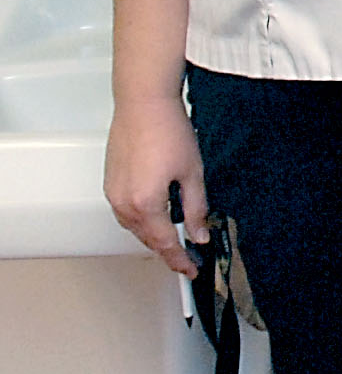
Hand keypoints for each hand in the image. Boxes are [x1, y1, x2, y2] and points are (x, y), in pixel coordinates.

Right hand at [105, 93, 206, 276]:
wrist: (144, 104)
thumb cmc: (168, 131)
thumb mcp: (193, 173)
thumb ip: (196, 208)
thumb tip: (199, 234)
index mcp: (145, 204)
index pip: (165, 244)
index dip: (180, 260)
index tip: (191, 269)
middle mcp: (123, 204)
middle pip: (147, 239)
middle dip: (168, 251)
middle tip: (188, 258)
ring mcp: (113, 194)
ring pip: (135, 228)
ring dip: (154, 236)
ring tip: (176, 240)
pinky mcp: (110, 184)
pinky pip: (126, 213)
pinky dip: (142, 221)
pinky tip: (158, 216)